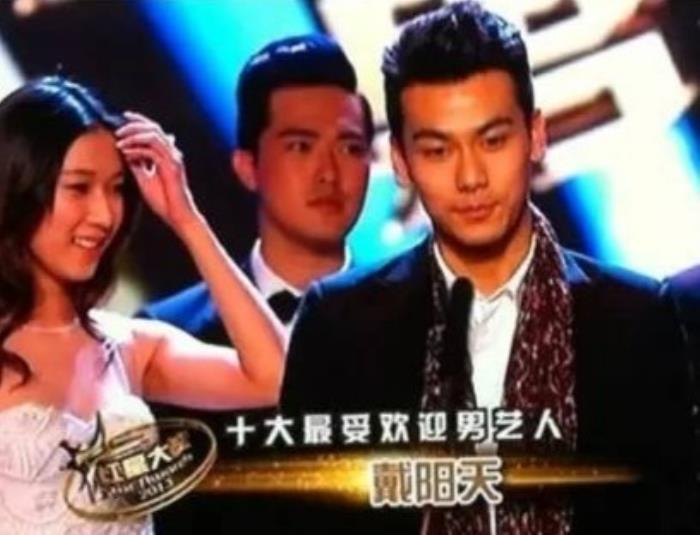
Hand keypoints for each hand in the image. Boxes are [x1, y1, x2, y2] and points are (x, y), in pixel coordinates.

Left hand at [116, 111, 201, 233]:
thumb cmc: (163, 199)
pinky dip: (137, 149)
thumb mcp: (144, 178)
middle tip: (118, 129)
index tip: (123, 118)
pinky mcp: (171, 166)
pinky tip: (126, 152)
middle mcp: (172, 153)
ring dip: (134, 135)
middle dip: (134, 125)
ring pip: (153, 136)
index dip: (139, 122)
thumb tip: (125, 151)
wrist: (176, 214)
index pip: (154, 131)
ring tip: (119, 139)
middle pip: (154, 128)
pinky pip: (152, 151)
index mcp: (167, 154)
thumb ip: (138, 163)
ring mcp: (173, 158)